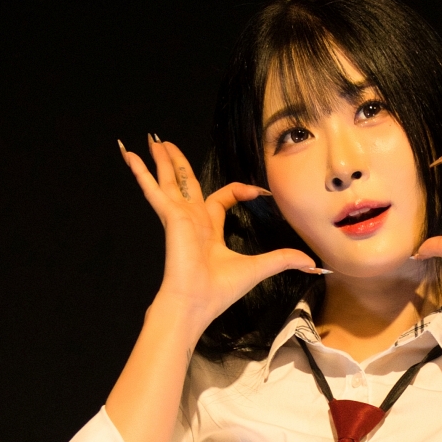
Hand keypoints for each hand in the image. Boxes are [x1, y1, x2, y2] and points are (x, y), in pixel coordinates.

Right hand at [118, 136, 325, 332]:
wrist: (195, 303)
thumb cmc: (219, 291)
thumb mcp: (260, 268)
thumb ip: (284, 259)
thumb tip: (313, 262)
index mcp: (209, 231)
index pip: (220, 199)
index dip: (240, 191)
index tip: (260, 192)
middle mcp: (191, 220)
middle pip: (186, 182)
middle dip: (179, 163)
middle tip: (168, 144)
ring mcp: (178, 217)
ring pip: (169, 179)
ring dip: (161, 159)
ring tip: (152, 139)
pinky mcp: (169, 216)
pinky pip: (153, 189)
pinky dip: (140, 172)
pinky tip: (128, 155)